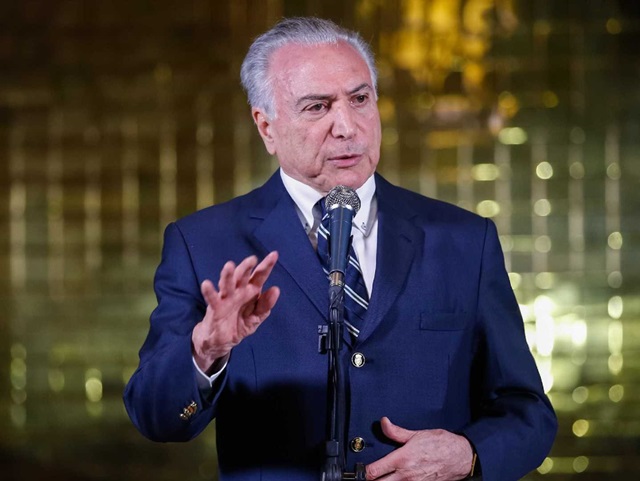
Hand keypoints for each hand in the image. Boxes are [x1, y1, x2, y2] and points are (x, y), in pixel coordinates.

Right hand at [192, 251, 279, 372]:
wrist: (220, 341)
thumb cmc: (239, 324)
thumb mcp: (256, 318)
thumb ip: (265, 305)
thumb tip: (276, 289)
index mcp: (251, 292)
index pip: (259, 276)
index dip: (266, 266)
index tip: (274, 254)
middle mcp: (238, 291)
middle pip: (243, 277)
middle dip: (246, 267)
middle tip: (252, 259)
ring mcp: (226, 298)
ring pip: (227, 284)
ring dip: (228, 275)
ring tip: (229, 266)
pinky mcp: (215, 308)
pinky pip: (212, 298)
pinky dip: (209, 292)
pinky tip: (206, 284)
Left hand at [366, 417, 473, 480]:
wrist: (461, 457)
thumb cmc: (441, 444)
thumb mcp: (417, 434)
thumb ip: (396, 432)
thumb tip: (383, 423)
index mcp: (402, 459)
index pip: (374, 471)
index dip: (363, 472)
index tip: (359, 470)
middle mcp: (406, 475)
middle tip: (368, 476)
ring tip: (381, 477)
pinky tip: (395, 480)